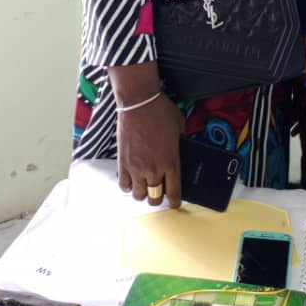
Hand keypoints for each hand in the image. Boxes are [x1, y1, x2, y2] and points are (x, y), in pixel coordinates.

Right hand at [116, 93, 184, 207]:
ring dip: (142, 193)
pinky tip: (131, 180)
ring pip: (138, 195)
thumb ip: (181, 140)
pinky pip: (124, 185)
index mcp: (171, 161)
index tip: (175, 204)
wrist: (138, 102)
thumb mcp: (179, 125)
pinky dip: (128, 186)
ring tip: (144, 186)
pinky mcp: (122, 163)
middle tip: (158, 192)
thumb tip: (182, 145)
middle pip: (155, 197)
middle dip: (158, 198)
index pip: (174, 192)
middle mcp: (153, 169)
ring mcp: (136, 168)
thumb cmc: (160, 111)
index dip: (175, 201)